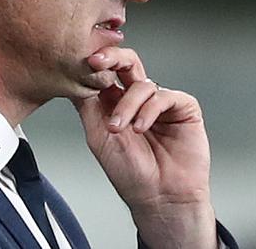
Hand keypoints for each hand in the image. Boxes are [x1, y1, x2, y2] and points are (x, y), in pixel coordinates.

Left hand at [72, 46, 216, 248]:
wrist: (159, 198)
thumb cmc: (129, 172)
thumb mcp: (97, 136)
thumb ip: (87, 105)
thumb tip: (72, 77)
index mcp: (116, 102)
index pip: (106, 72)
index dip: (95, 63)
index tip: (83, 61)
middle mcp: (138, 98)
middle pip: (127, 63)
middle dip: (112, 58)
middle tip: (97, 62)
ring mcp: (161, 102)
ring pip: (142, 84)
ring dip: (127, 105)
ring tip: (119, 129)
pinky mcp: (183, 108)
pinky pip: (164, 97)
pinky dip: (148, 111)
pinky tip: (140, 128)